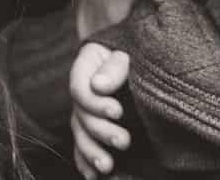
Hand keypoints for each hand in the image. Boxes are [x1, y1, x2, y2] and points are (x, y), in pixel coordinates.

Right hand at [70, 42, 129, 178]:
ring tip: (108, 166)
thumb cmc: (134, 51)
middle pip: (81, 117)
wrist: (139, 57)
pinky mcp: (93, 128)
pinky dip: (86, 163)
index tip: (117, 112)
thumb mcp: (127, 51)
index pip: (79, 90)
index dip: (96, 104)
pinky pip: (83, 148)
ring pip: (81, 136)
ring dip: (92, 153)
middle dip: (101, 132)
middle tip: (124, 141)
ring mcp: (85, 113)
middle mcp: (81, 94)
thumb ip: (115, 66)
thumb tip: (99, 85)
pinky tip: (93, 176)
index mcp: (85, 69)